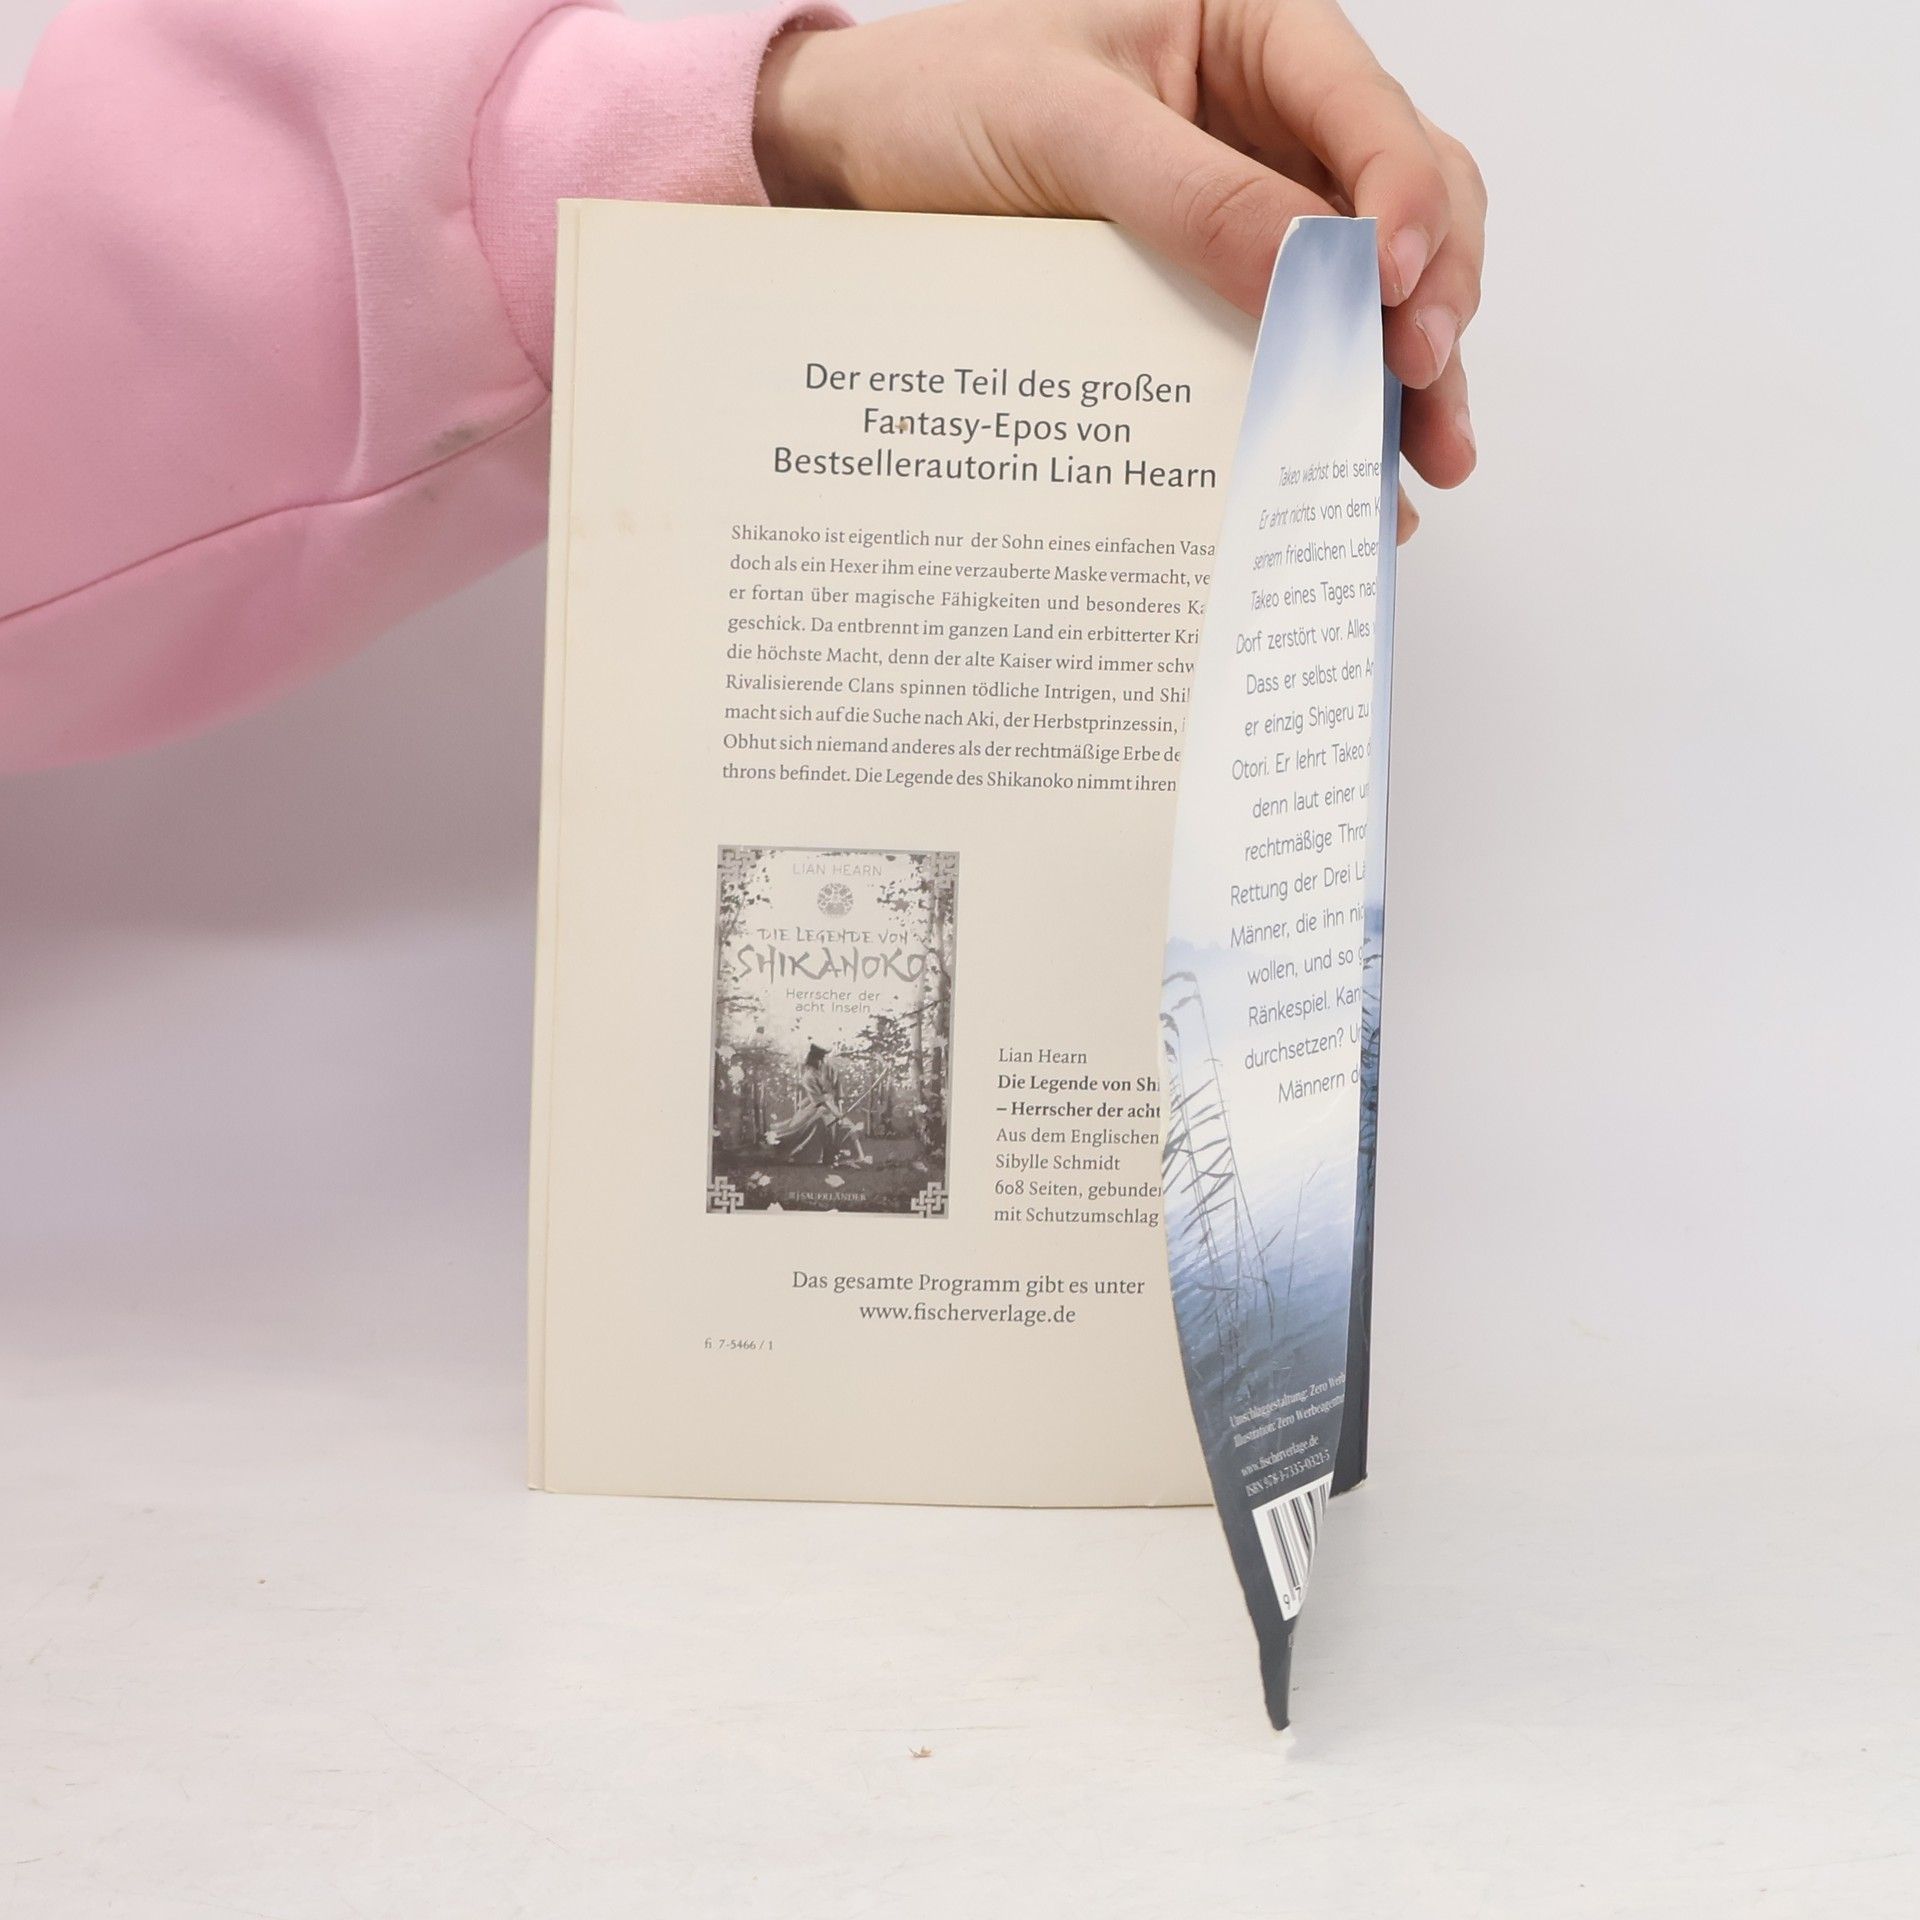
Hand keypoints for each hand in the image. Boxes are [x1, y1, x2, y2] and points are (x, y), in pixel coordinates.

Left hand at [756, 0, 1483, 534]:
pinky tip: (1354, 471)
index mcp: (1257, 32)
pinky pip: (1296, 342)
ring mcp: (1255, 210)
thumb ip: (1197, 194)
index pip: (1370, 112)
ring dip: (1408, 372)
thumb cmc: (944, 101)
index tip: (1395, 288)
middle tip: (1424, 387)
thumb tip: (1319, 272)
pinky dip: (1332, 402)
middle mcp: (1276, 120)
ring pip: (1375, 286)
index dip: (1404, 202)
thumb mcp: (1066, 130)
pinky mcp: (1217, 290)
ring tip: (1426, 459)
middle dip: (1432, 299)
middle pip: (1408, 205)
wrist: (853, 163)